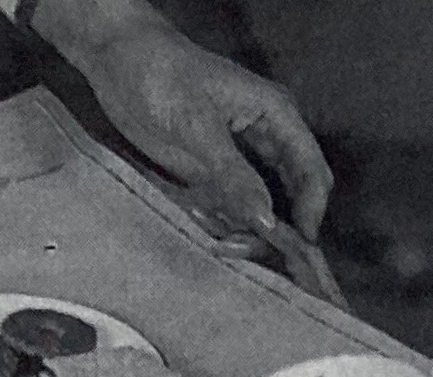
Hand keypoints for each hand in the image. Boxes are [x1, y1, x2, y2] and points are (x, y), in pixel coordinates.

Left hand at [76, 23, 332, 240]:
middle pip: (291, 192)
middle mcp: (263, 138)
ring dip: (248, 230)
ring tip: (225, 248)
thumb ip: (234, 175)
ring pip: (258, 204)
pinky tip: (209, 235)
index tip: (301, 248)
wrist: (120, 64)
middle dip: (281, 227)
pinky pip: (227, 207)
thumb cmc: (162, 79)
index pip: (311, 169)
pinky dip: (223, 224)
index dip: (312, 211)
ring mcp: (236, 157)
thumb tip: (267, 219)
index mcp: (275, 116)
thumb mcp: (199, 129)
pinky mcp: (208, 172)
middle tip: (259, 256)